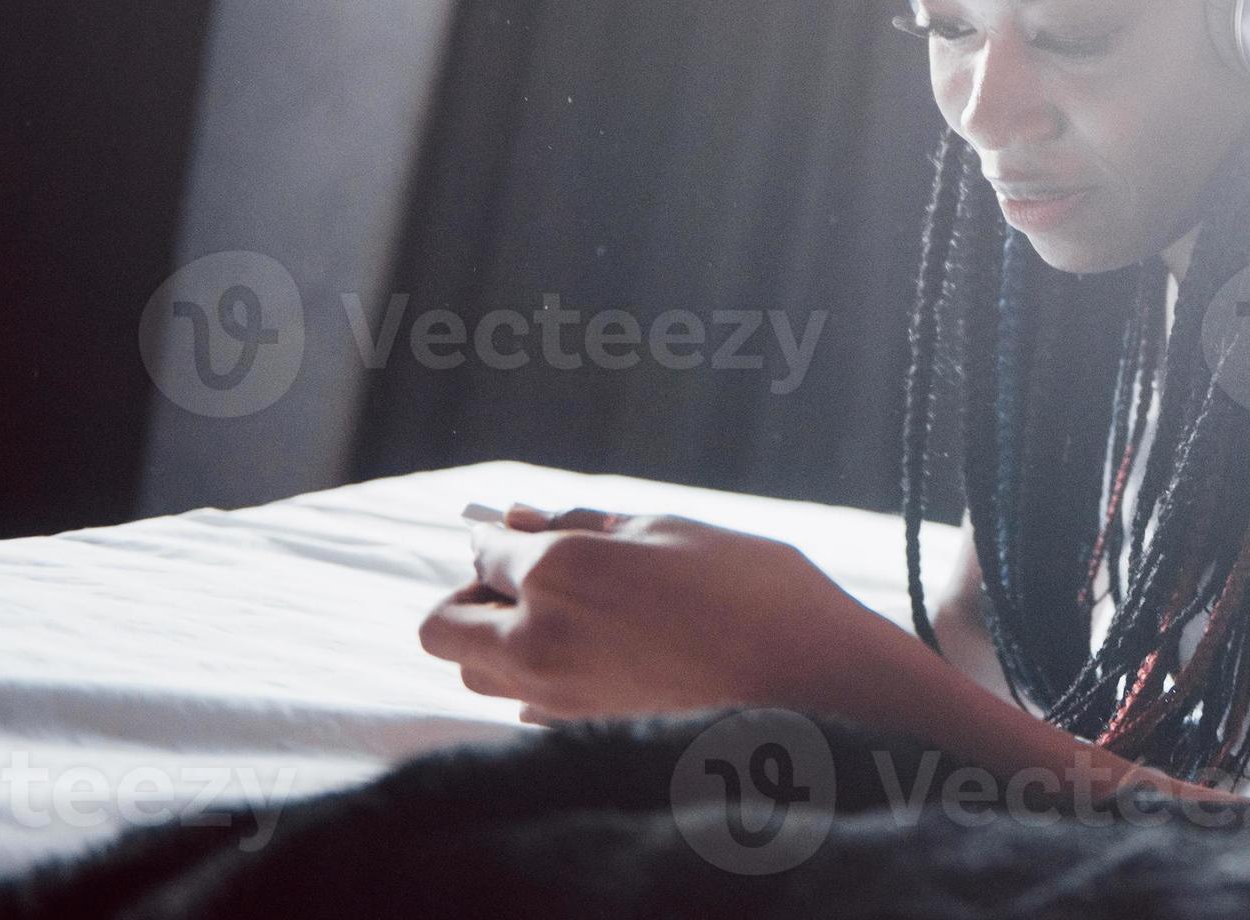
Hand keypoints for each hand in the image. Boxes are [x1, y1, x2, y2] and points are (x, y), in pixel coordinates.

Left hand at [420, 506, 905, 725]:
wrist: (804, 675)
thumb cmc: (749, 587)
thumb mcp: (671, 529)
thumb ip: (591, 524)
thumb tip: (527, 521)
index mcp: (559, 572)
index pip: (486, 552)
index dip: (506, 535)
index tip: (529, 528)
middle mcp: (538, 637)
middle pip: (445, 625)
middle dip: (474, 594)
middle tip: (529, 576)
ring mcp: (553, 693)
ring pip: (473, 670)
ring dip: (494, 639)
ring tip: (559, 616)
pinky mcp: (578, 727)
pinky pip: (519, 703)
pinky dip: (532, 677)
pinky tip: (589, 655)